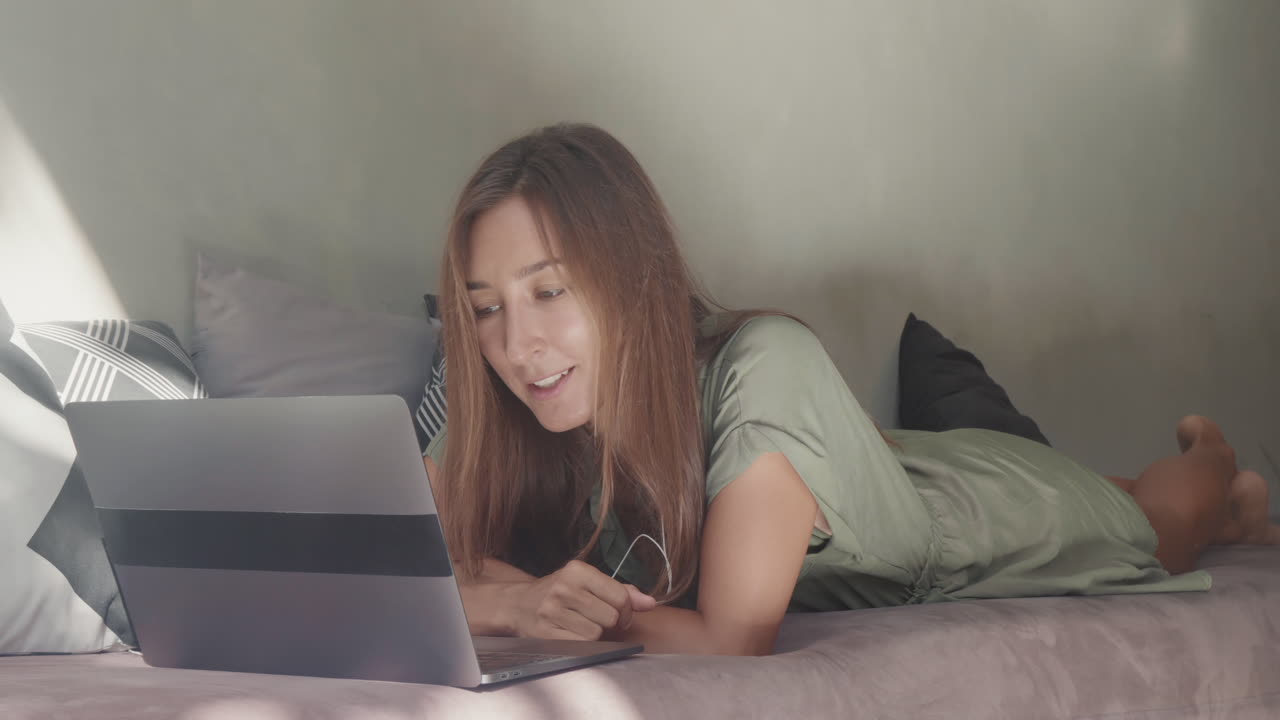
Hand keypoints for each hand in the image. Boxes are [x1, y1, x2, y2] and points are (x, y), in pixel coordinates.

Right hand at [504, 560, 655, 640]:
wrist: (518, 605)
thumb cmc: (560, 593)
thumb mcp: (588, 583)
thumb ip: (621, 591)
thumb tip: (651, 603)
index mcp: (578, 570)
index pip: (620, 596)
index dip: (627, 611)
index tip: (621, 615)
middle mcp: (564, 587)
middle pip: (611, 617)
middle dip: (610, 623)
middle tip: (598, 620)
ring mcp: (552, 610)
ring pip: (596, 633)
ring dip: (594, 634)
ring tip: (581, 625)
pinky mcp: (545, 632)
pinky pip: (581, 645)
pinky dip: (582, 644)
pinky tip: (572, 634)